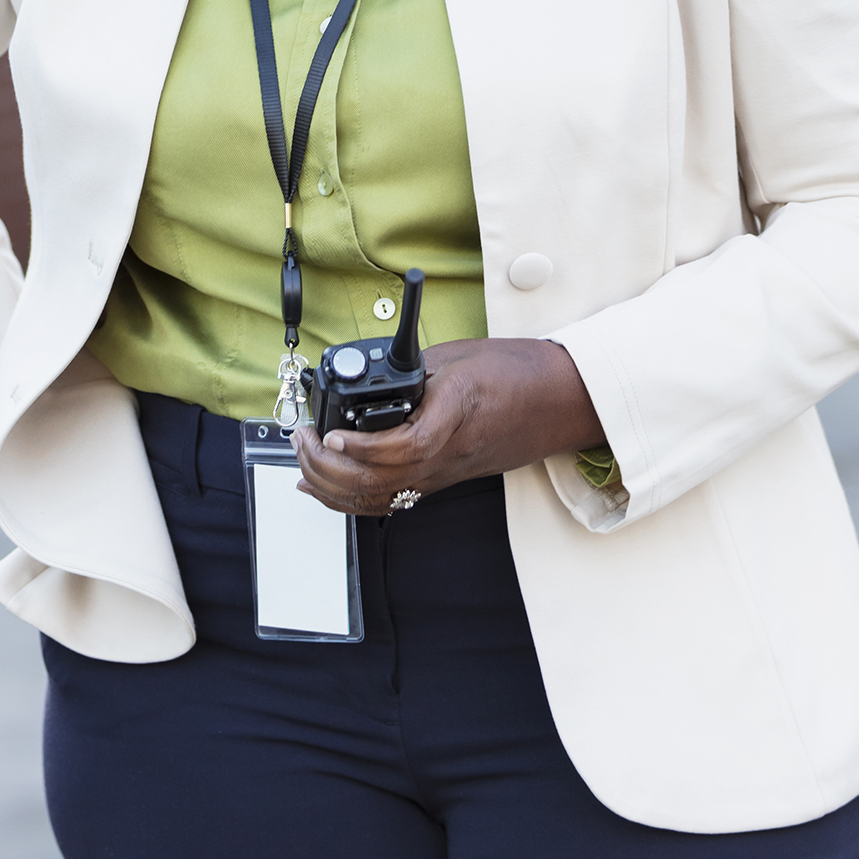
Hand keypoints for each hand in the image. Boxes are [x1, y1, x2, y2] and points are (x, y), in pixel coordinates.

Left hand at [293, 338, 602, 516]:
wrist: (555, 402)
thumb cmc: (513, 373)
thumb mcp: (456, 357)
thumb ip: (409, 373)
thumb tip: (366, 380)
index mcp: (452, 419)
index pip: (404, 448)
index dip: (363, 448)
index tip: (332, 434)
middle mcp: (445, 457)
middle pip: (381, 481)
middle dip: (331, 467)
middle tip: (303, 439)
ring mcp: (443, 475)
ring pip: (380, 498)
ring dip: (334, 485)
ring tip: (304, 459)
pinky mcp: (441, 480)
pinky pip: (390, 501)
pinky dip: (351, 499)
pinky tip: (323, 486)